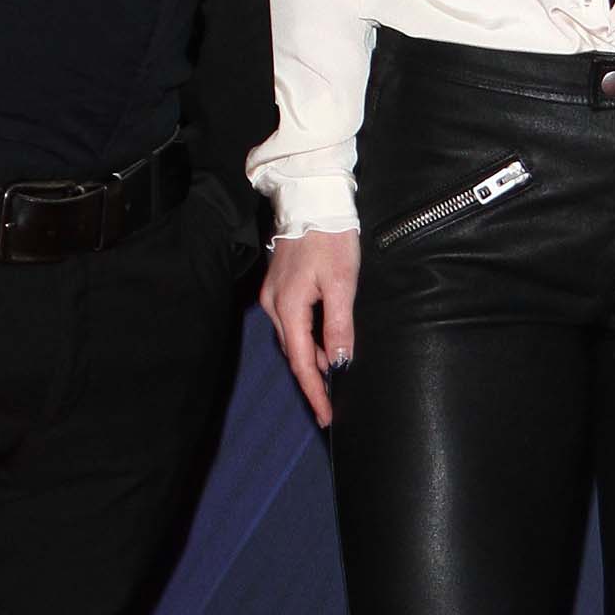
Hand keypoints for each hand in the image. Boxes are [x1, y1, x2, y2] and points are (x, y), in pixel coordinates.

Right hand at [261, 231, 360, 426]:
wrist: (311, 198)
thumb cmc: (330, 237)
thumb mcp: (342, 283)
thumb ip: (339, 326)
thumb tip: (339, 363)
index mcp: (289, 307)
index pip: (302, 362)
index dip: (314, 392)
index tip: (326, 416)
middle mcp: (274, 306)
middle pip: (294, 355)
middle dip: (313, 380)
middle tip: (332, 404)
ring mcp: (272, 296)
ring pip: (293, 341)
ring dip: (311, 360)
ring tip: (332, 379)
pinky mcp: (278, 288)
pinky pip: (292, 325)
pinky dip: (308, 341)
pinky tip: (324, 345)